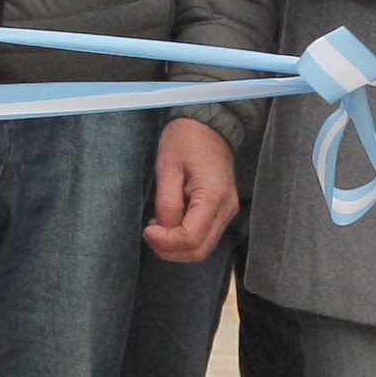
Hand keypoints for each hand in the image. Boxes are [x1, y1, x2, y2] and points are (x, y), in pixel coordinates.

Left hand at [146, 114, 240, 261]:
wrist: (209, 126)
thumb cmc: (186, 140)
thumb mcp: (167, 167)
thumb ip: (166, 203)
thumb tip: (163, 229)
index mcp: (213, 196)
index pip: (191, 237)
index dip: (166, 241)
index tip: (147, 230)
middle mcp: (226, 208)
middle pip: (199, 250)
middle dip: (170, 250)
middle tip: (149, 233)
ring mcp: (228, 211)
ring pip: (203, 248)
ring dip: (177, 246)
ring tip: (158, 227)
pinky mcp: (223, 211)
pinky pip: (205, 236)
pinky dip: (185, 238)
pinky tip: (170, 222)